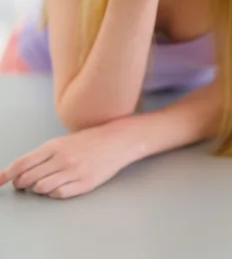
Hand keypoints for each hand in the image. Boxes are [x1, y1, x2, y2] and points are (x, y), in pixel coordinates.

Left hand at [0, 122, 135, 199]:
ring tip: (44, 183)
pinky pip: (59, 194)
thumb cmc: (89, 140)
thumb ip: (43, 155)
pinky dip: (54, 193)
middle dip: (22, 183)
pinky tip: (58, 186)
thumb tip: (20, 169)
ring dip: (38, 188)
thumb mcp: (63, 141)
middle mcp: (62, 159)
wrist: (117, 141)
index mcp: (54, 146)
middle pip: (28, 178)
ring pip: (41, 188)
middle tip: (24, 183)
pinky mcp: (84, 184)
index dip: (7, 174)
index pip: (22, 163)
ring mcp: (73, 172)